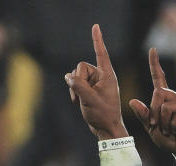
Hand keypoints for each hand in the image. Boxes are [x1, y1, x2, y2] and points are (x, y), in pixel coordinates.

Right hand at [64, 24, 127, 139]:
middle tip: (80, 95)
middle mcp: (101, 76)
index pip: (101, 53)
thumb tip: (68, 77)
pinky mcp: (89, 89)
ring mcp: (95, 82)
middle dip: (77, 80)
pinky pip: (75, 83)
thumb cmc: (103, 114)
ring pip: (76, 75)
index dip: (97, 40)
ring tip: (80, 101)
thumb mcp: (90, 100)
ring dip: (74, 88)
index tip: (95, 26)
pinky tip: (77, 101)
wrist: (106, 128)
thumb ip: (78, 86)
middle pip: (81, 67)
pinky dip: (74, 91)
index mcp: (107, 75)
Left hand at [128, 48, 175, 158]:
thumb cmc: (169, 139)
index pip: (159, 78)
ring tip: (170, 130)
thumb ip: (143, 116)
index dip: (155, 65)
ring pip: (166, 106)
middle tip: (157, 127)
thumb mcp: (151, 129)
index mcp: (166, 100)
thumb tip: (132, 101)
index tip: (152, 50)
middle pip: (159, 93)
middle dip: (154, 112)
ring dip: (164, 122)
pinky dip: (172, 126)